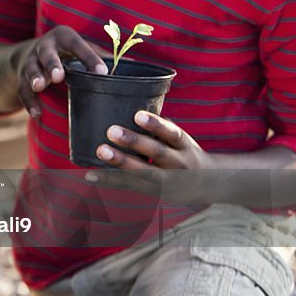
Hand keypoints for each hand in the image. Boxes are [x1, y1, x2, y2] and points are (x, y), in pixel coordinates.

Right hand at [17, 26, 107, 116]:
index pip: (77, 45)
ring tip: (39, 87)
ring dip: (35, 78)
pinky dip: (29, 103)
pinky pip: (23, 91)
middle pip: (47, 54)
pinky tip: (37, 114)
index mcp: (63, 37)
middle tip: (58, 76)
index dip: (90, 58)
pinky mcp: (21, 78)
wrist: (29, 53)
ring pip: (31, 70)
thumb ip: (102, 56)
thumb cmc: (66, 52)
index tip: (103, 73)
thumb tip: (134, 66)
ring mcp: (30, 62)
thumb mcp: (82, 48)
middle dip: (52, 64)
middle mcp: (44, 47)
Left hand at [85, 111, 216, 204]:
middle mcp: (178, 164)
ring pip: (143, 171)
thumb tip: (128, 103)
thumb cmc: (182, 153)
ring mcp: (166, 181)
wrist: (204, 185)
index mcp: (184, 146)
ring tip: (101, 151)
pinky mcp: (153, 192)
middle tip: (111, 130)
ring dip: (120, 162)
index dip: (156, 125)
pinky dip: (109, 180)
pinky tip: (90, 175)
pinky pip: (130, 185)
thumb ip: (159, 129)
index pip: (173, 134)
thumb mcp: (179, 140)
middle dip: (134, 142)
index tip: (138, 115)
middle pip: (157, 152)